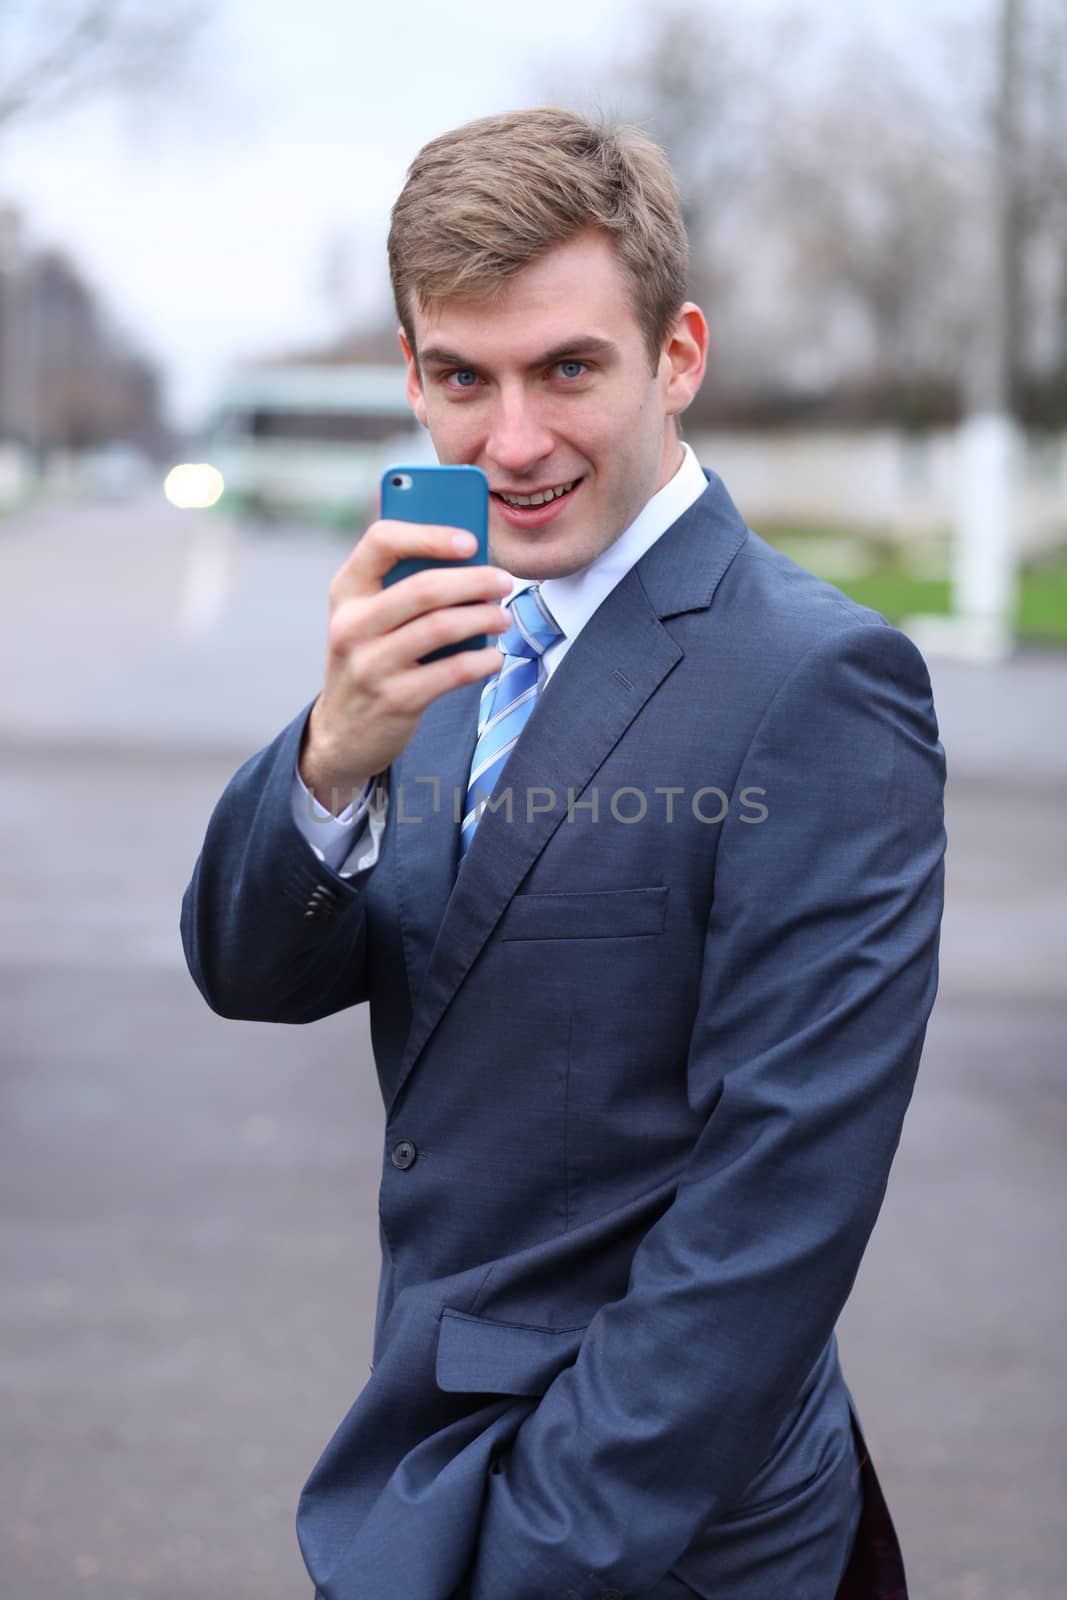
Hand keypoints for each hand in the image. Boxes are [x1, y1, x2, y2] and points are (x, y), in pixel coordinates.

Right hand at [299, 518, 511, 808]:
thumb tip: (472, 562)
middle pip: (425, 588)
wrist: (342, 732)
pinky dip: (482, 661)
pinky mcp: (396, 699)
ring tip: (503, 618)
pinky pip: (453, 671)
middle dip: (475, 580)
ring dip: (484, 618)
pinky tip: (494, 658)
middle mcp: (352, 625)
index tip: (470, 541)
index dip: (430, 535)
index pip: (381, 541)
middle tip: (504, 581)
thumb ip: (403, 588)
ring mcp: (371, 665)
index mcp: (345, 592)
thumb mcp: (368, 619)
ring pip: (442, 627)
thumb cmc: (370, 659)